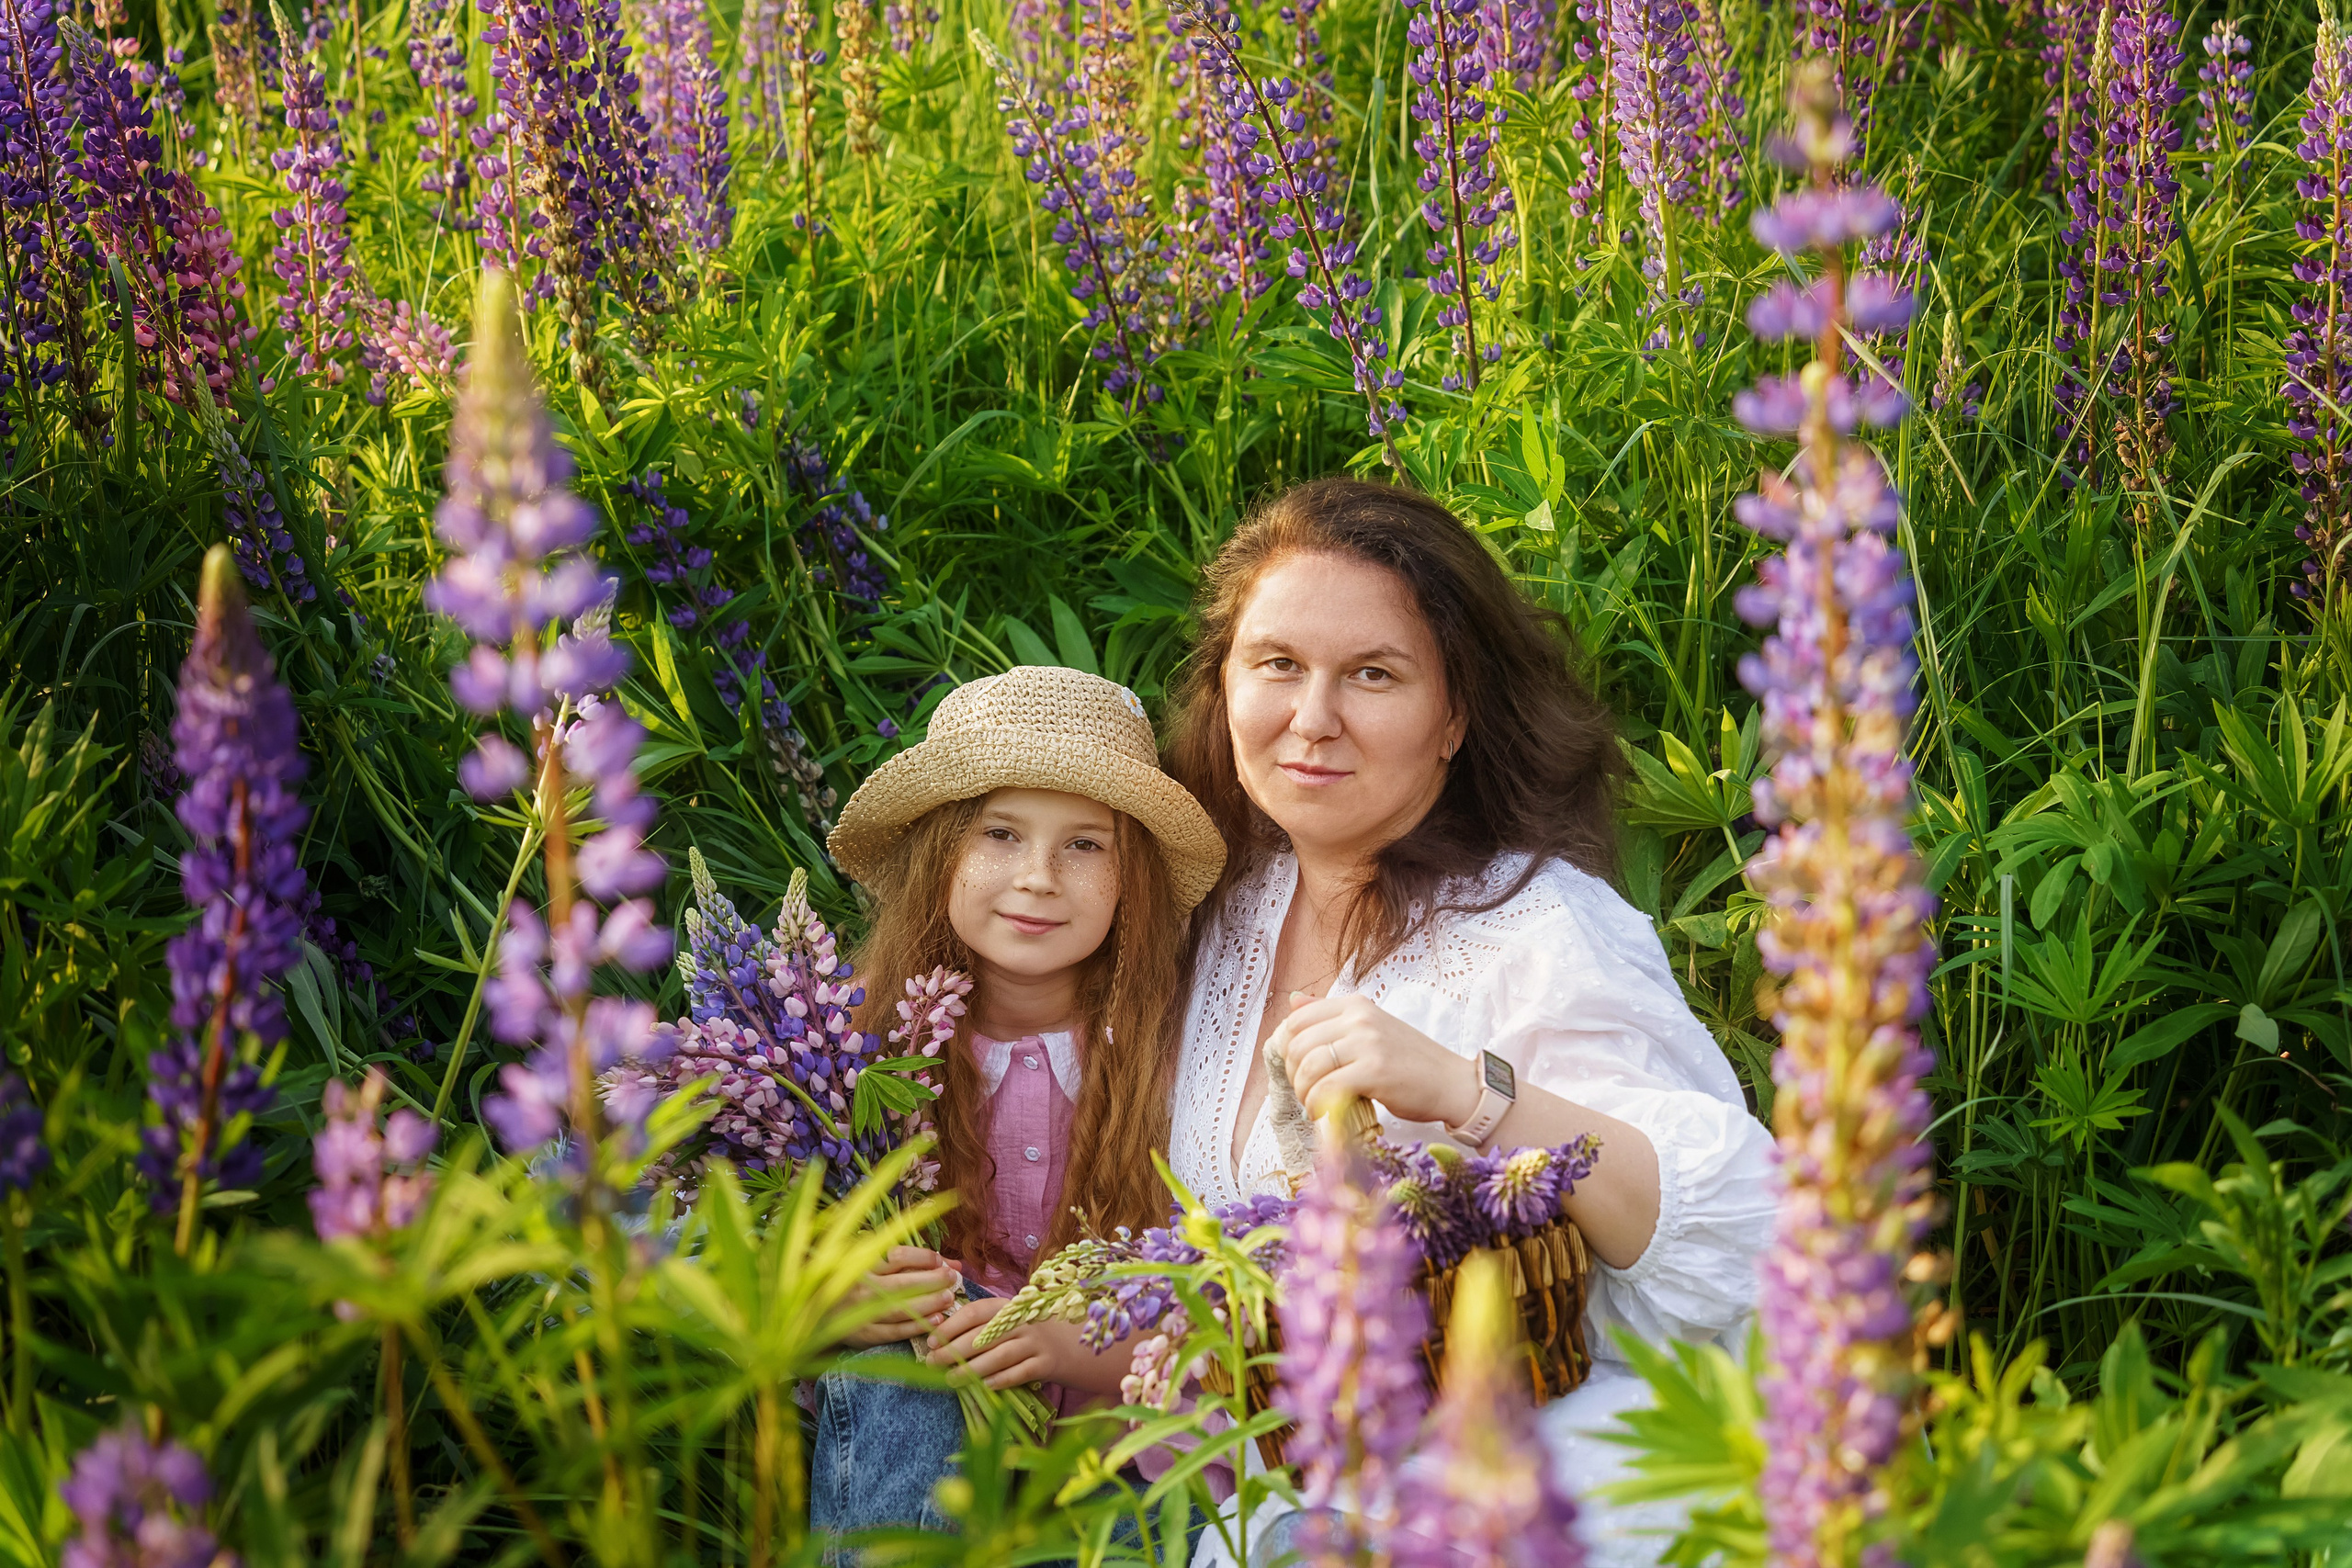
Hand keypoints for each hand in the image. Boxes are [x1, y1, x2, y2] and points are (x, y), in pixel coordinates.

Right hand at [839, 1246, 962, 1347]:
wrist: (819, 1312)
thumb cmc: (853, 1283)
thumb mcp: (873, 1262)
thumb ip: (911, 1261)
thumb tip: (951, 1263)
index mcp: (862, 1264)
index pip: (897, 1256)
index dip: (922, 1257)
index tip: (939, 1261)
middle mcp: (862, 1288)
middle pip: (903, 1284)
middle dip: (932, 1280)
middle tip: (951, 1279)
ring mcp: (862, 1313)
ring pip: (901, 1309)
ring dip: (929, 1303)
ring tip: (948, 1298)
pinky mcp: (865, 1335)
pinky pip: (895, 1331)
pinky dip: (917, 1326)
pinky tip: (936, 1320)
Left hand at [925, 1300, 1103, 1392]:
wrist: (1070, 1345)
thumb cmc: (1025, 1334)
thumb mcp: (1005, 1321)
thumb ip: (977, 1325)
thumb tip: (936, 1335)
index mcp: (1007, 1306)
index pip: (974, 1311)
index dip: (950, 1326)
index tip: (929, 1340)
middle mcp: (1022, 1321)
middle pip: (983, 1335)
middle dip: (953, 1350)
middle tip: (932, 1363)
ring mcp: (1036, 1342)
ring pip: (999, 1355)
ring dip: (972, 1369)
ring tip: (951, 1379)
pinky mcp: (1046, 1364)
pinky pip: (1019, 1373)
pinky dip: (1000, 1380)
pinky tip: (984, 1386)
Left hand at [1272, 992, 1481, 1128]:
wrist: (1452, 1083)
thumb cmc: (1409, 1062)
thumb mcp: (1370, 1029)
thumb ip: (1331, 1016)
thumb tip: (1294, 1000)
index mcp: (1355, 1005)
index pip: (1297, 1020)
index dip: (1287, 1049)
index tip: (1297, 1068)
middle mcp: (1359, 1018)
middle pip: (1297, 1044)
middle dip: (1293, 1074)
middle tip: (1307, 1092)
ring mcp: (1368, 1042)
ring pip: (1308, 1066)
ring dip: (1303, 1093)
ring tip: (1314, 1105)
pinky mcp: (1375, 1071)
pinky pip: (1326, 1088)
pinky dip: (1316, 1105)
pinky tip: (1323, 1114)